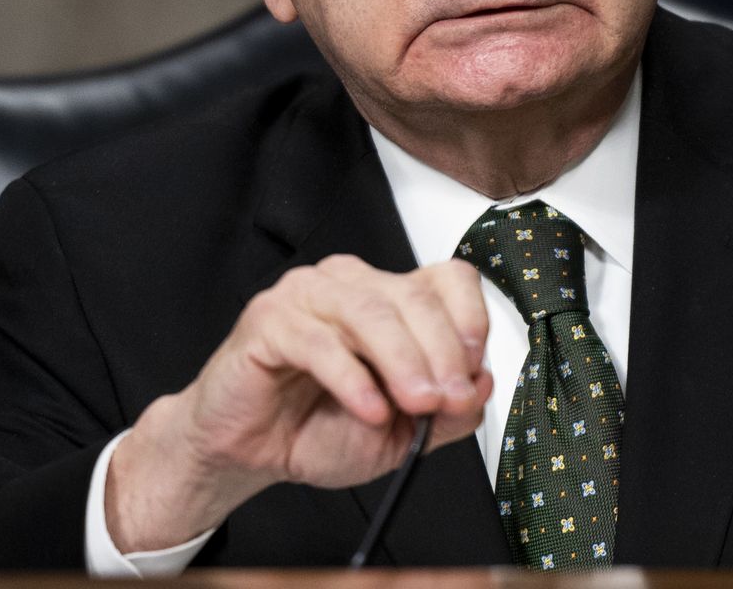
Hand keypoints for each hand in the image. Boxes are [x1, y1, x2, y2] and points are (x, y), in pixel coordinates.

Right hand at [105, 255, 491, 551]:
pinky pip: (317, 340)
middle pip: (414, 296)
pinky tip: (367, 408)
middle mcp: (352, 285)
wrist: (250, 452)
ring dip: (402, 360)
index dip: (468, 321)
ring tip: (416, 404)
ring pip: (369, 311)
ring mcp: (307, 296)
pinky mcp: (268, 320)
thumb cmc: (317, 429)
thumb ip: (447, 414)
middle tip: (448, 401)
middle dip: (441, 354)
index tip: (471, 371)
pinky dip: (350, 377)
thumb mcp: (401, 435)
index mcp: (390, 300)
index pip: (447, 279)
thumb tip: (482, 385)